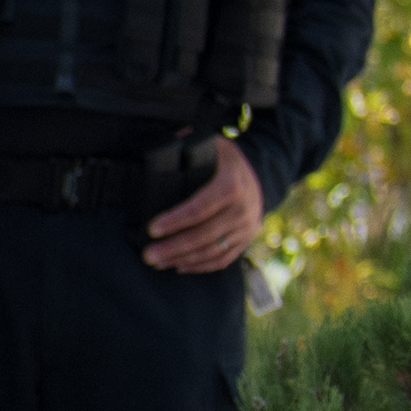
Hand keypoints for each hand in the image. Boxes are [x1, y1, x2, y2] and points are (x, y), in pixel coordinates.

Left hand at [144, 137, 264, 273]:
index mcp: (232, 183)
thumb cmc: (225, 159)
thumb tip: (164, 146)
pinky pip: (225, 258)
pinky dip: (201, 266)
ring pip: (214, 250)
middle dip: (174, 246)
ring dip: (183, 259)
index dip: (176, 220)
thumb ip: (187, 144)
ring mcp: (248, 225)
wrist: (263, 172)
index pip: (201, 207)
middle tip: (148, 255)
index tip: (152, 228)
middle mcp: (244, 207)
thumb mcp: (212, 145)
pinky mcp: (247, 237)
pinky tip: (180, 266)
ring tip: (158, 262)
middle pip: (206, 234)